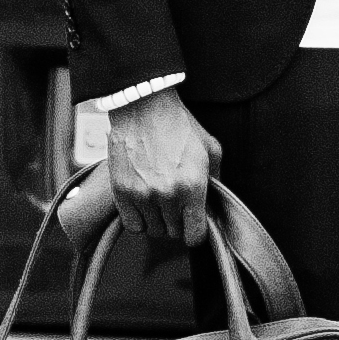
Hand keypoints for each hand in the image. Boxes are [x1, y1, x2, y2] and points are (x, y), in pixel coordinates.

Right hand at [104, 88, 215, 254]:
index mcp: (193, 186)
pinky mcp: (122, 191)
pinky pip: (133, 225)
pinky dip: (139, 220)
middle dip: (178, 223)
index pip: (195, 234)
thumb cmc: (178, 123)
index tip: (194, 224)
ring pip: (154, 231)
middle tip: (177, 206)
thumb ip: (216, 178)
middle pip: (174, 233)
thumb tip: (214, 201)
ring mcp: (142, 195)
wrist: (142, 105)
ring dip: (159, 222)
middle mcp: (167, 195)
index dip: (196, 232)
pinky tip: (144, 206)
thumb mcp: (210, 147)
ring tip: (160, 203)